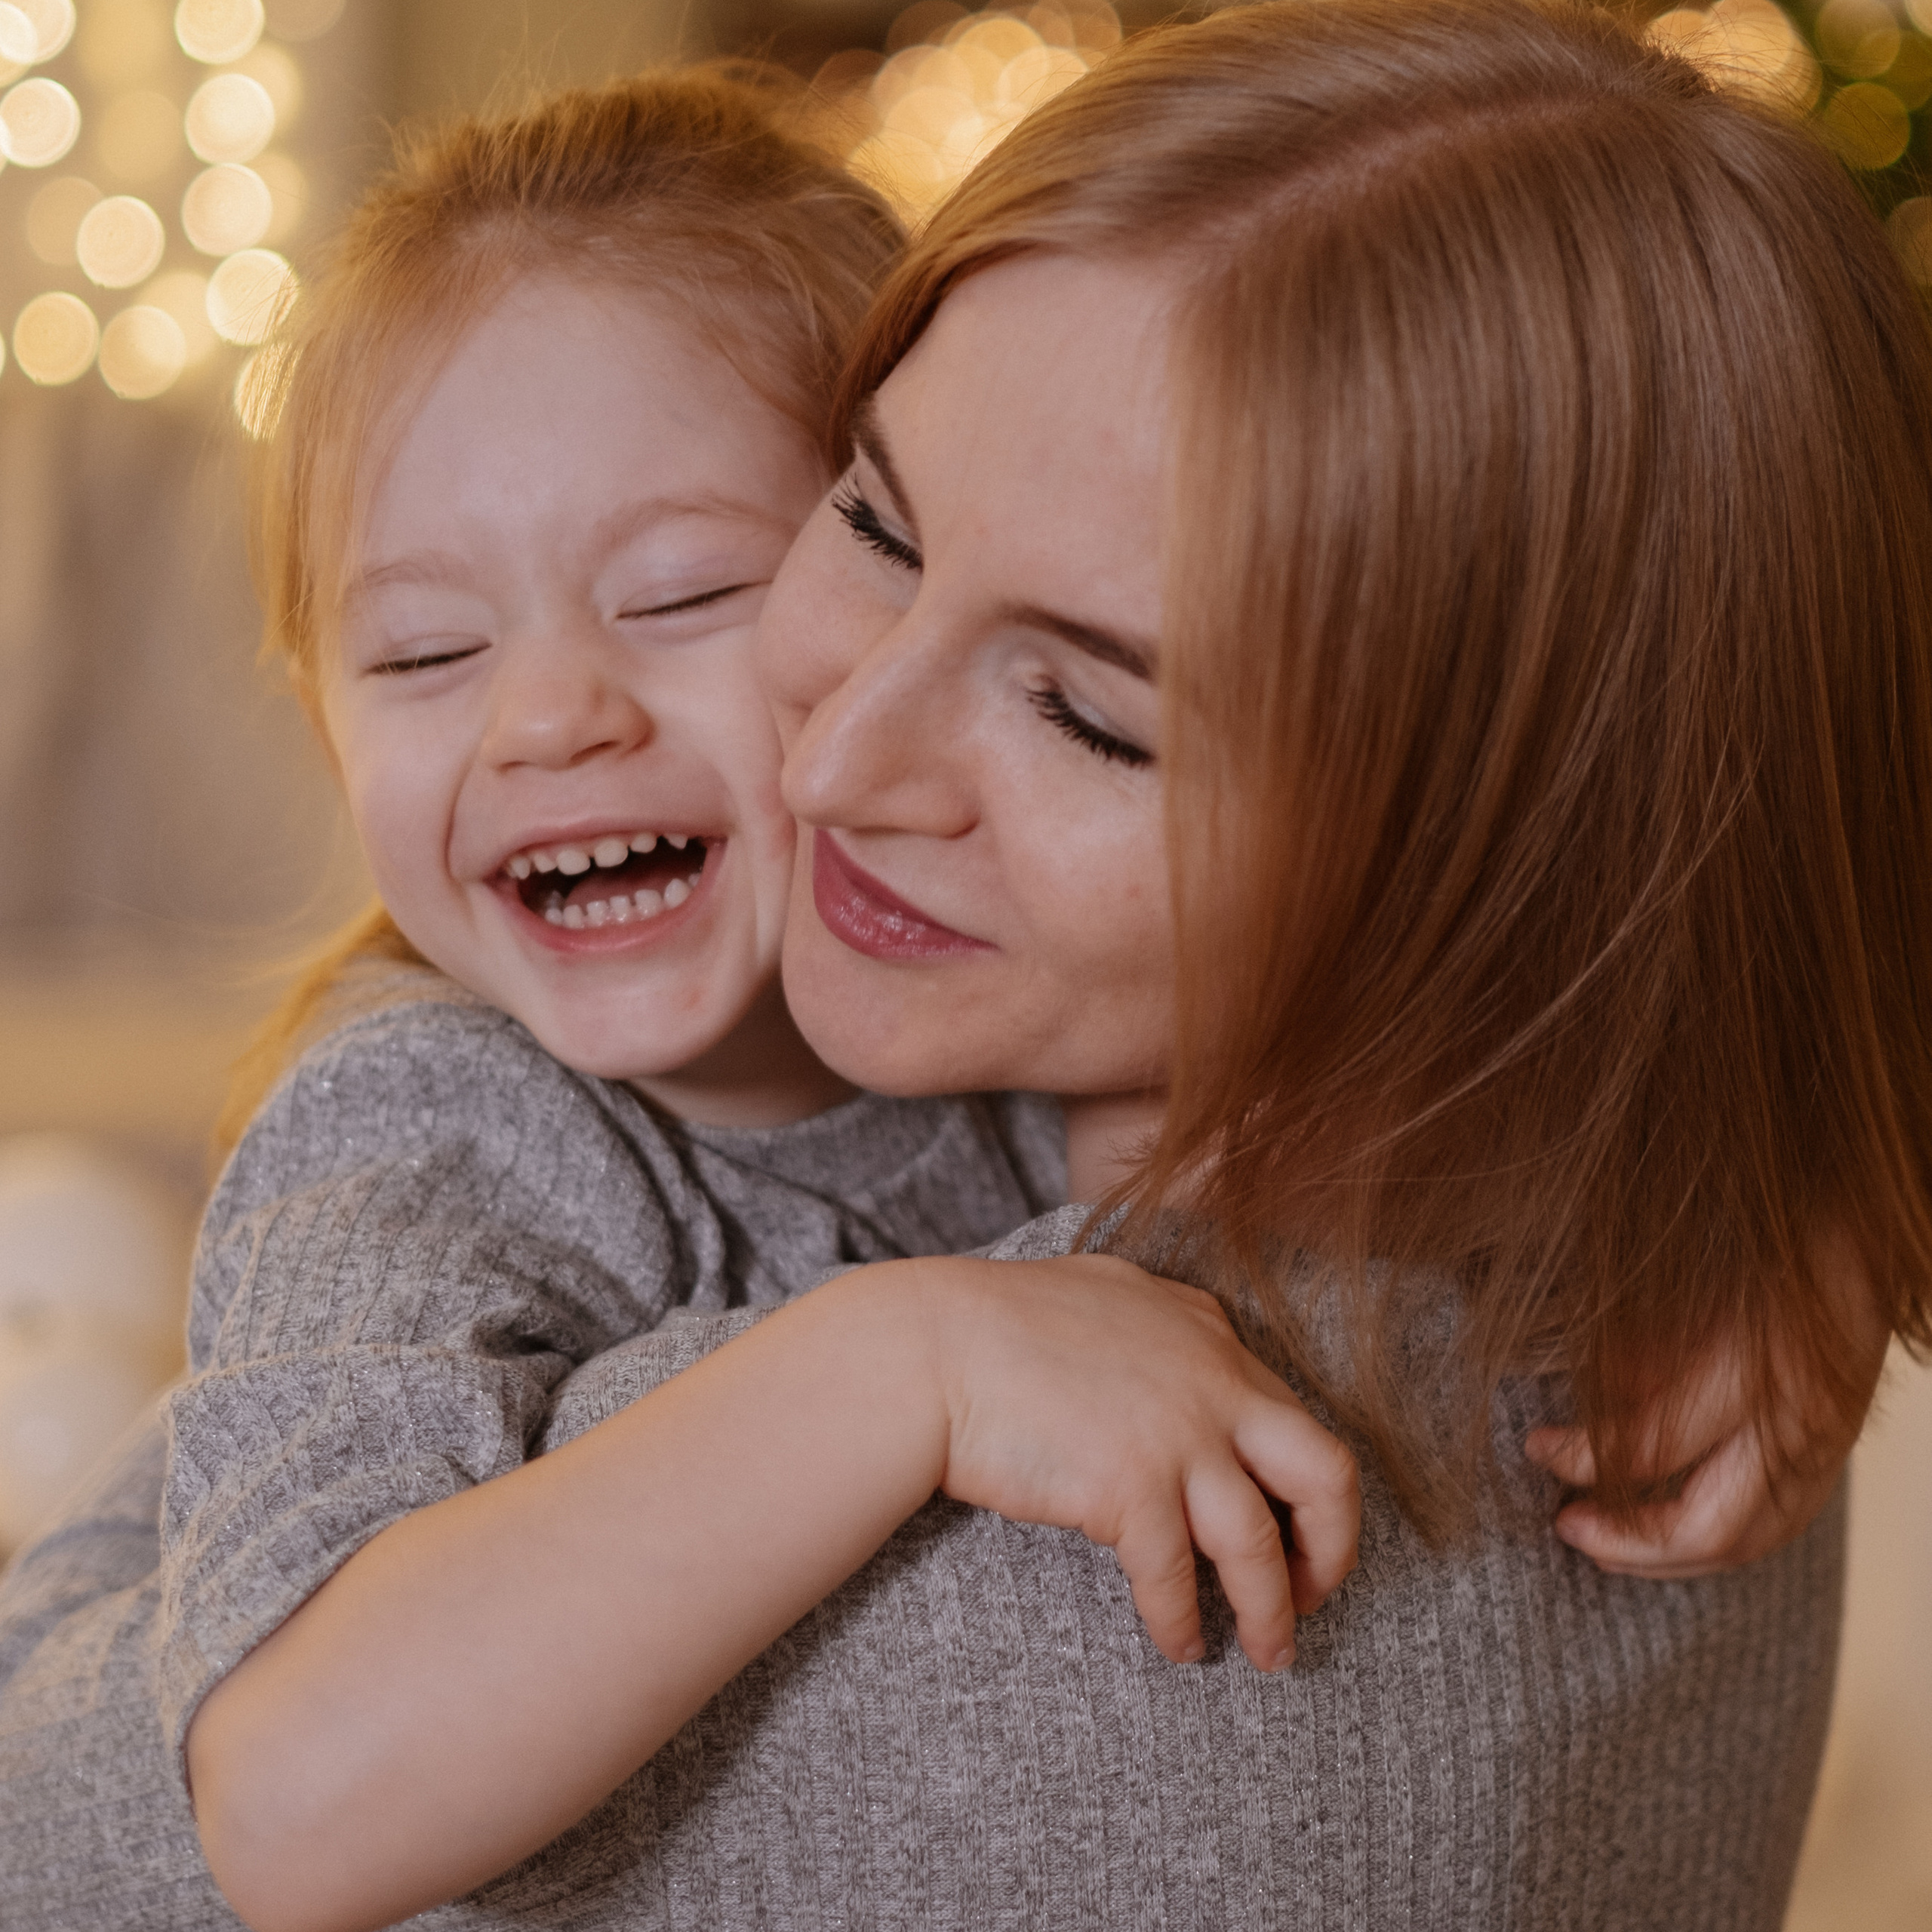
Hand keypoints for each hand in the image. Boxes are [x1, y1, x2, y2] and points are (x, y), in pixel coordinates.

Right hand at [905, 1252, 1360, 1672]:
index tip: (1297, 1529)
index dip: (1305, 1487)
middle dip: (1333, 1548)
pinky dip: (1183, 1622)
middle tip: (1311, 1595)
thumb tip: (1192, 1347)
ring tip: (1269, 1654)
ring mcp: (1178, 1436)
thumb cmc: (997, 1322)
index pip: (1294, 1417)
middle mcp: (1213, 1381)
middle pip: (1323, 1475)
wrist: (931, 1348)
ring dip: (1270, 1613)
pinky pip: (1176, 1579)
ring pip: (1259, 1546)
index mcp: (1208, 1334)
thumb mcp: (1107, 1294)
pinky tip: (1178, 1645)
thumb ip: (1163, 1325)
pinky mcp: (1131, 1488)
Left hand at [1525, 1232, 1890, 1577]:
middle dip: (1626, 1541)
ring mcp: (1823, 1453)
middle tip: (1562, 1525)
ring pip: (1744, 1544)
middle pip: (1707, 1528)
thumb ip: (1646, 1346)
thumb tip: (1591, 1400)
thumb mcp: (1695, 1282)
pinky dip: (1711, 1546)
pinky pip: (1772, 1529)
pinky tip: (1662, 1540)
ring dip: (1665, 1558)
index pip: (1655, 1448)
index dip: (1584, 1458)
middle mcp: (1797, 1427)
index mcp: (1757, 1372)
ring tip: (1600, 1546)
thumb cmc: (1768, 1247)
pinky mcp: (1832, 1460)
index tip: (1536, 1447)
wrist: (1869, 1242)